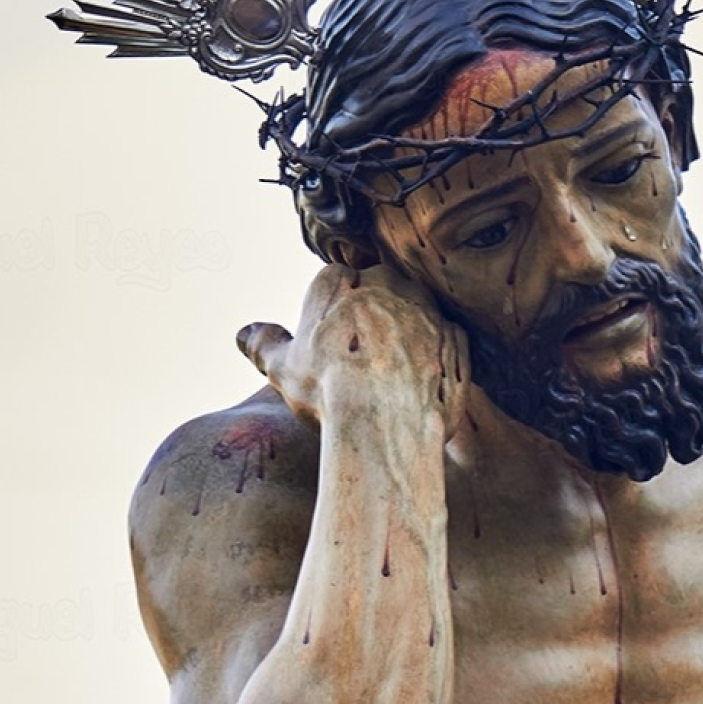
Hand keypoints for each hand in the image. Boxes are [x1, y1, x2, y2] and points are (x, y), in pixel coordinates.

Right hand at [237, 263, 469, 433]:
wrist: (386, 424)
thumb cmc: (327, 391)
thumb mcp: (282, 368)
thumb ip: (265, 344)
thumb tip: (246, 333)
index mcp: (341, 279)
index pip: (336, 280)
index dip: (331, 313)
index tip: (330, 343)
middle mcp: (388, 283)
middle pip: (379, 292)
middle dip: (372, 319)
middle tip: (359, 362)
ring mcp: (427, 309)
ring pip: (414, 314)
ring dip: (406, 338)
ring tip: (388, 380)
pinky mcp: (456, 339)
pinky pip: (445, 342)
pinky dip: (434, 360)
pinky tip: (418, 387)